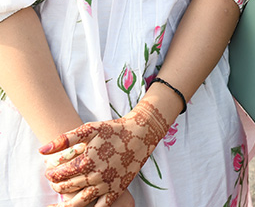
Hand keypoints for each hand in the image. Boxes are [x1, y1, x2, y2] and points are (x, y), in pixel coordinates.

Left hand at [41, 100, 168, 206]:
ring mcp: (107, 184)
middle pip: (67, 188)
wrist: (141, 132)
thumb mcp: (89, 129)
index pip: (59, 175)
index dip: (50, 174)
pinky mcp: (117, 189)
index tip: (49, 172)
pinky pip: (100, 206)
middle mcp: (95, 176)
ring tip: (60, 203)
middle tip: (54, 183)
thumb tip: (41, 150)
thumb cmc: (113, 129)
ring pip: (79, 202)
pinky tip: (82, 206)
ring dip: (66, 205)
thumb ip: (64, 139)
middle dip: (56, 186)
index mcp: (86, 161)